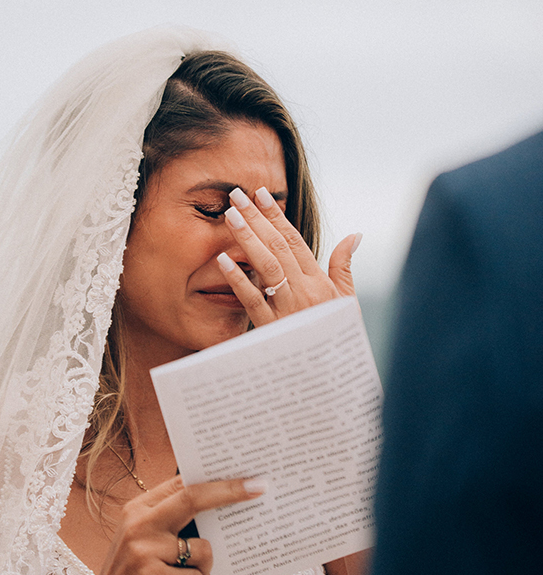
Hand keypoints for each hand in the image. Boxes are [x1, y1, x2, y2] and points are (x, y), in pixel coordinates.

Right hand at [84, 475, 264, 574]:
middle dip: (230, 492)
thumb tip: (220, 511)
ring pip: (202, 550)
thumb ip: (170, 524)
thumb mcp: (143, 543)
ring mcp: (143, 550)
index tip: (246, 478)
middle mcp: (139, 524)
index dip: (216, 480)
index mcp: (138, 510)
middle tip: (259, 488)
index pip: (182, 484)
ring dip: (203, 571)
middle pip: (193, 497)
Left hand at [217, 185, 360, 326]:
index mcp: (320, 283)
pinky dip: (237, 279)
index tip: (261, 193)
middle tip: (236, 194)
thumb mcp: (345, 303)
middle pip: (278, 247)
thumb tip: (353, 235)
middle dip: (256, 218)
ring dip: (247, 239)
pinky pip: (252, 301)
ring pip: (266, 267)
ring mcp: (288, 310)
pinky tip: (221, 260)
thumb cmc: (337, 340)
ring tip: (230, 216)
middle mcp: (305, 292)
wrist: (331, 381)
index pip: (295, 241)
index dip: (277, 216)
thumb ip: (344, 267)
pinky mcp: (271, 330)